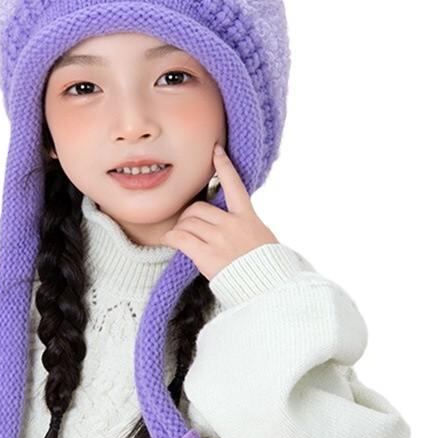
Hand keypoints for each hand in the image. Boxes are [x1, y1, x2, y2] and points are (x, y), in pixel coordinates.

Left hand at [160, 143, 277, 280]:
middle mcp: (232, 224)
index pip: (234, 185)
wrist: (268, 287)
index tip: (215, 149)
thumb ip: (245, 226)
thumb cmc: (266, 267)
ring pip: (188, 222)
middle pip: (198, 208)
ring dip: (181, 229)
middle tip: (187, 226)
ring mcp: (219, 238)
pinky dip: (171, 238)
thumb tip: (231, 222)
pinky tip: (169, 240)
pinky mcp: (207, 254)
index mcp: (248, 217)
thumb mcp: (262, 237)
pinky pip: (180, 238)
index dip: (223, 165)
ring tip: (180, 238)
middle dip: (188, 216)